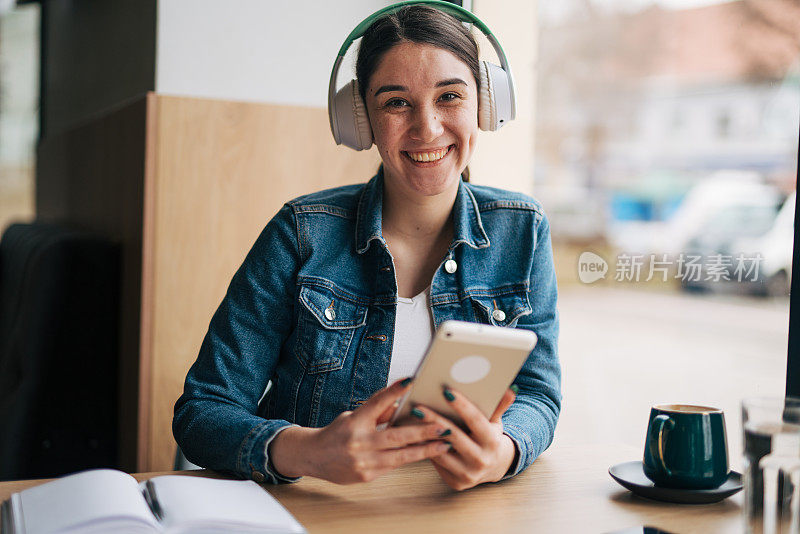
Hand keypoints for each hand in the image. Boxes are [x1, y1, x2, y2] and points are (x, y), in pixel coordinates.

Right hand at [269, 378, 450, 483]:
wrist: (313, 457)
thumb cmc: (337, 433)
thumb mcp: (353, 416)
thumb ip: (377, 411)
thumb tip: (401, 399)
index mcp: (355, 421)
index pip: (377, 403)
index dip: (395, 391)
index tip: (412, 381)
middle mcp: (359, 442)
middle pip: (397, 435)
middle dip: (423, 431)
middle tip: (444, 426)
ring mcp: (363, 461)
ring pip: (400, 456)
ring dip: (425, 450)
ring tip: (444, 444)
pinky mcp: (366, 476)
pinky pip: (393, 466)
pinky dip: (410, 459)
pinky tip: (426, 454)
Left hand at [412, 386, 517, 490]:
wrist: (493, 467)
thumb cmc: (490, 437)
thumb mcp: (495, 422)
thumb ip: (499, 406)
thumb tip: (510, 389)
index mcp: (492, 443)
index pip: (475, 421)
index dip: (462, 406)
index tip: (446, 391)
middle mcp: (481, 460)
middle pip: (454, 436)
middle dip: (434, 420)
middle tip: (418, 407)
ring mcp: (468, 474)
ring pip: (441, 452)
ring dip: (425, 436)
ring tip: (411, 422)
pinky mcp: (455, 482)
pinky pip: (436, 463)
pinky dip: (424, 449)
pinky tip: (414, 437)